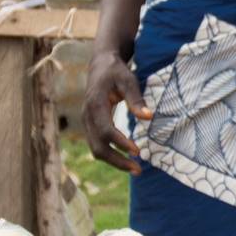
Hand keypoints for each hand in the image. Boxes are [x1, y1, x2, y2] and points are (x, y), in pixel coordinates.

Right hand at [84, 53, 150, 175]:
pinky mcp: (90, 126)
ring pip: (96, 150)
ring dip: (115, 162)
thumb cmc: (116, 71)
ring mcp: (87, 123)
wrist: (100, 65)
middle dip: (117, 161)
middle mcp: (87, 116)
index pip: (106, 130)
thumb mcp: (128, 79)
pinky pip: (98, 146)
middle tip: (139, 169)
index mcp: (95, 104)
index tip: (138, 151)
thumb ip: (136, 98)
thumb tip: (148, 117)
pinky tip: (127, 158)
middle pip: (98, 147)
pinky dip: (111, 155)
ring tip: (136, 168)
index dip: (121, 143)